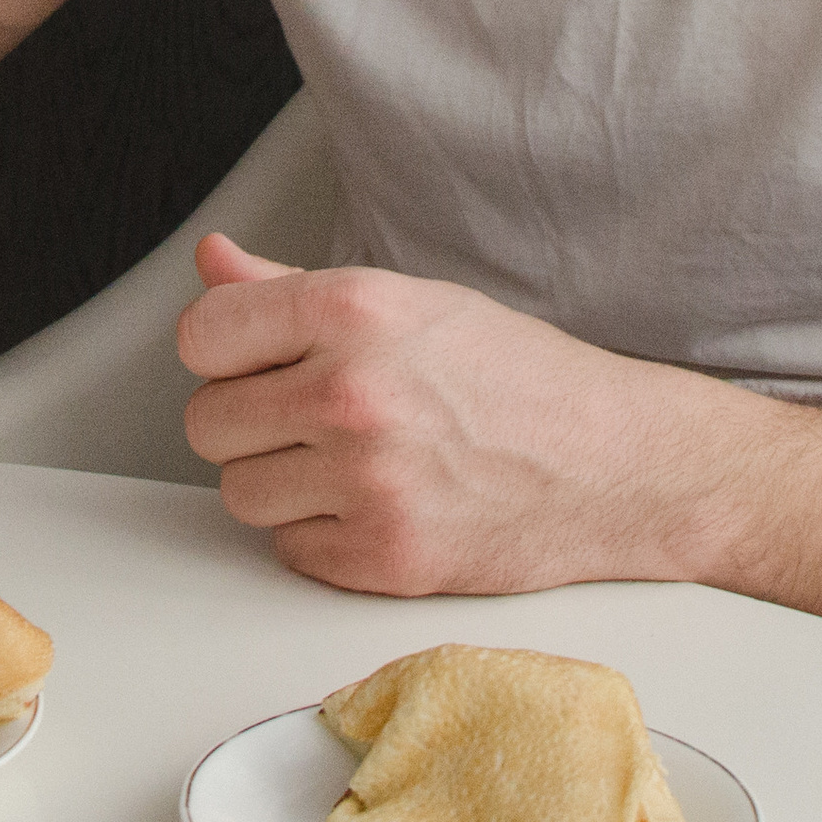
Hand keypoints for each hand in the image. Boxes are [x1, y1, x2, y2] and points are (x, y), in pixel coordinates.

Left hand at [177, 233, 745, 596]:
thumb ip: (289, 286)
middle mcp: (352, 390)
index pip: (200, 333)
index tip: (251, 360)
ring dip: (278, 482)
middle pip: (207, 422)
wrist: (621, 463)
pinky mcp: (387, 559)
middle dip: (246, 421)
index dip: (221, 350)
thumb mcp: (406, 301)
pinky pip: (288, 551)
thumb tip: (211, 262)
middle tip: (308, 416)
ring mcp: (369, 480)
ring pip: (238, 493)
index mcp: (351, 309)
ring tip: (346, 461)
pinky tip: (375, 505)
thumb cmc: (517, 375)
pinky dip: (320, 536)